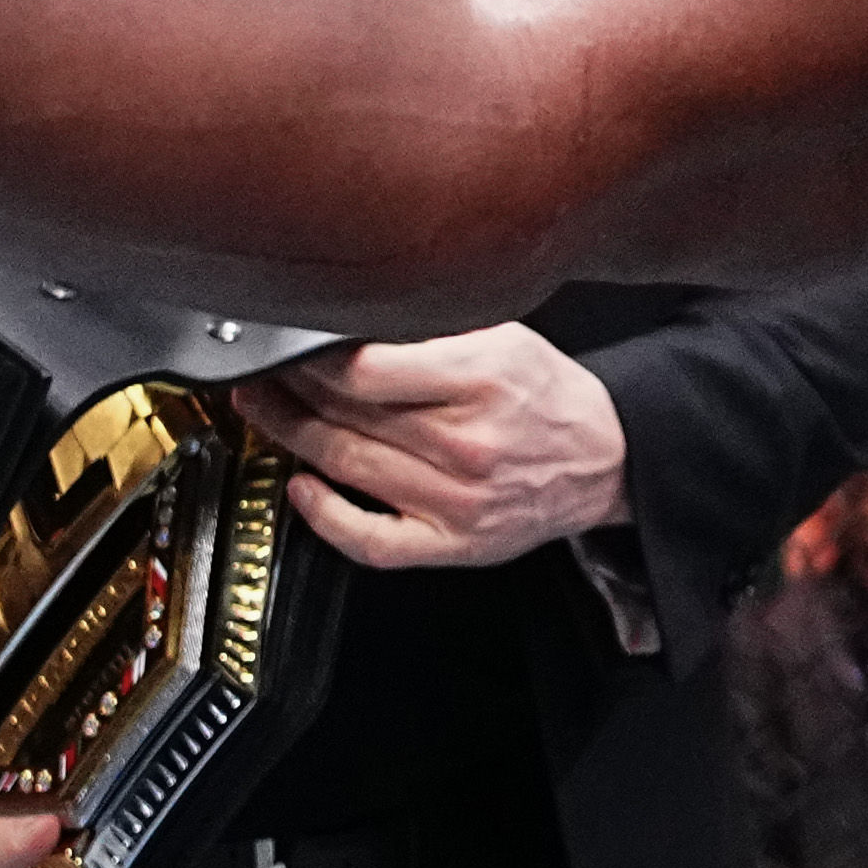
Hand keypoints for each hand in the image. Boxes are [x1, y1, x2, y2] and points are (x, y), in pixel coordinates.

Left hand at [259, 323, 634, 571]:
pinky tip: (301, 487)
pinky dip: (325, 516)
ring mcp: (457, 501)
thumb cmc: (547, 395)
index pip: (364, 371)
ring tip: (264, 410)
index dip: (309, 358)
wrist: (606, 458)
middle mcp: (468, 443)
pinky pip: (370, 540)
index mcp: (481, 380)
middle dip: (289, 390)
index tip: (289, 344)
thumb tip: (349, 324)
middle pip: (347, 416)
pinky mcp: (454, 543)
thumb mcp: (504, 336)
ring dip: (290, 436)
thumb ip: (431, 330)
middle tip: (261, 371)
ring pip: (346, 467)